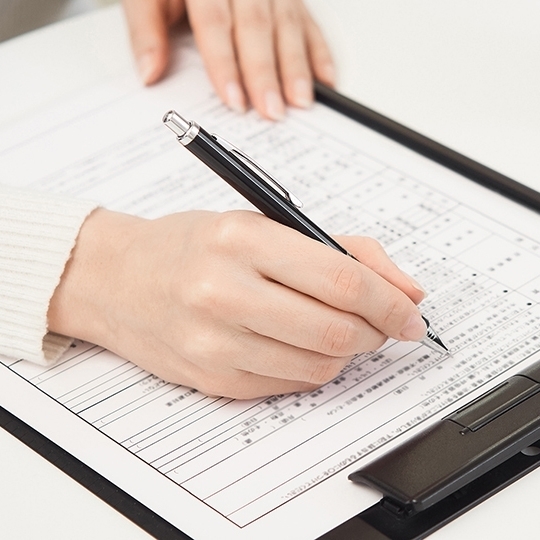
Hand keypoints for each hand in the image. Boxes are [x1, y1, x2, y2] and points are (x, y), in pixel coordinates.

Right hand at [48, 209, 425, 398]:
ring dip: (347, 350)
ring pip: (320, 365)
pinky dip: (313, 366)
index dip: (389, 301)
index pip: (340, 279)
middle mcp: (224, 293)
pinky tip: (301, 344)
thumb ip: (339, 249)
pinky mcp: (213, 379)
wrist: (117, 280)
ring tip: (339, 329)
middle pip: (336, 330)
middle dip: (377, 331)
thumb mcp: (261, 224)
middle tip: (384, 324)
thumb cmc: (191, 245)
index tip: (409, 311)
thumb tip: (405, 290)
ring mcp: (215, 343)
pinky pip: (291, 384)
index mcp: (241, 240)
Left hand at [122, 0, 334, 119]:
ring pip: (288, 23)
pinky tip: (325, 77)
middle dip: (266, 72)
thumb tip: (149, 73)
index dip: (225, 63)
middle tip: (272, 111)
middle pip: (257, 25)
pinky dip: (319, 51)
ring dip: (297, 65)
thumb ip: (146, 30)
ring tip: (301, 100)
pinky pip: (309, 21)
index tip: (234, 99)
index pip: (215, 21)